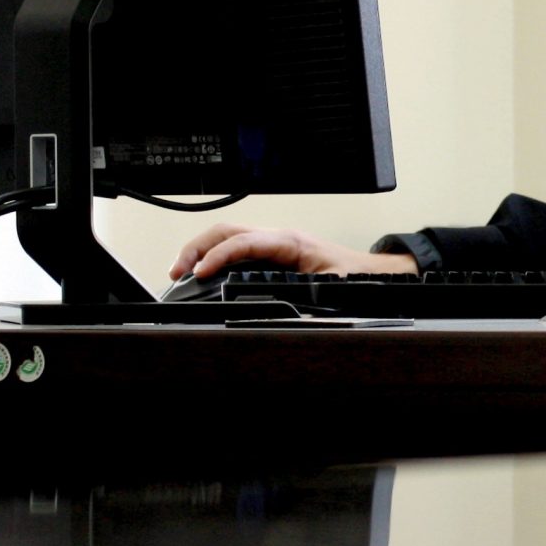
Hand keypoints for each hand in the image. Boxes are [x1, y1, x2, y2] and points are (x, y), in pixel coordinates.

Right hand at [170, 223, 415, 280]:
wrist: (368, 273)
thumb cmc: (352, 275)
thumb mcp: (334, 288)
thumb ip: (313, 301)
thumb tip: (295, 314)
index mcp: (290, 242)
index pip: (244, 242)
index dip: (219, 255)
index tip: (200, 273)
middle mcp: (277, 238)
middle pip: (226, 231)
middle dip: (197, 248)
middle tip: (177, 272)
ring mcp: (271, 243)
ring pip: (227, 236)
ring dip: (201, 250)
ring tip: (181, 272)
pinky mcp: (269, 253)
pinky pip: (235, 248)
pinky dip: (213, 256)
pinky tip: (202, 272)